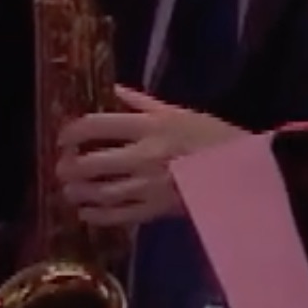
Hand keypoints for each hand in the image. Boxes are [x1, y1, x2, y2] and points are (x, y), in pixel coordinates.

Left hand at [54, 91, 247, 226]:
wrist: (246, 170)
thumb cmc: (213, 137)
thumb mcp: (179, 113)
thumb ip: (141, 103)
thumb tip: (114, 90)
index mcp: (151, 126)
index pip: (96, 125)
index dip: (71, 132)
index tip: (63, 139)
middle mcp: (146, 155)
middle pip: (91, 163)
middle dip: (68, 167)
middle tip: (62, 168)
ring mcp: (150, 185)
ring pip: (100, 192)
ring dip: (78, 193)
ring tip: (70, 191)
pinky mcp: (158, 209)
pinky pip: (118, 217)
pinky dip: (96, 216)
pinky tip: (86, 213)